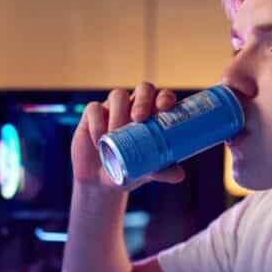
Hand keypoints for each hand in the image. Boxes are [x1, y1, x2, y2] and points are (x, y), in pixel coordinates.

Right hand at [70, 82, 186, 190]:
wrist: (100, 183)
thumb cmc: (128, 170)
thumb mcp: (145, 173)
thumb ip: (161, 171)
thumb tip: (179, 176)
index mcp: (153, 116)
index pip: (162, 97)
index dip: (164, 97)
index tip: (164, 107)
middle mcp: (134, 107)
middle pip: (143, 89)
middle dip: (142, 100)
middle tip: (138, 118)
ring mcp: (113, 108)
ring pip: (118, 95)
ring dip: (117, 113)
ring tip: (113, 135)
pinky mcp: (91, 115)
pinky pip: (94, 109)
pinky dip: (97, 123)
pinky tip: (99, 140)